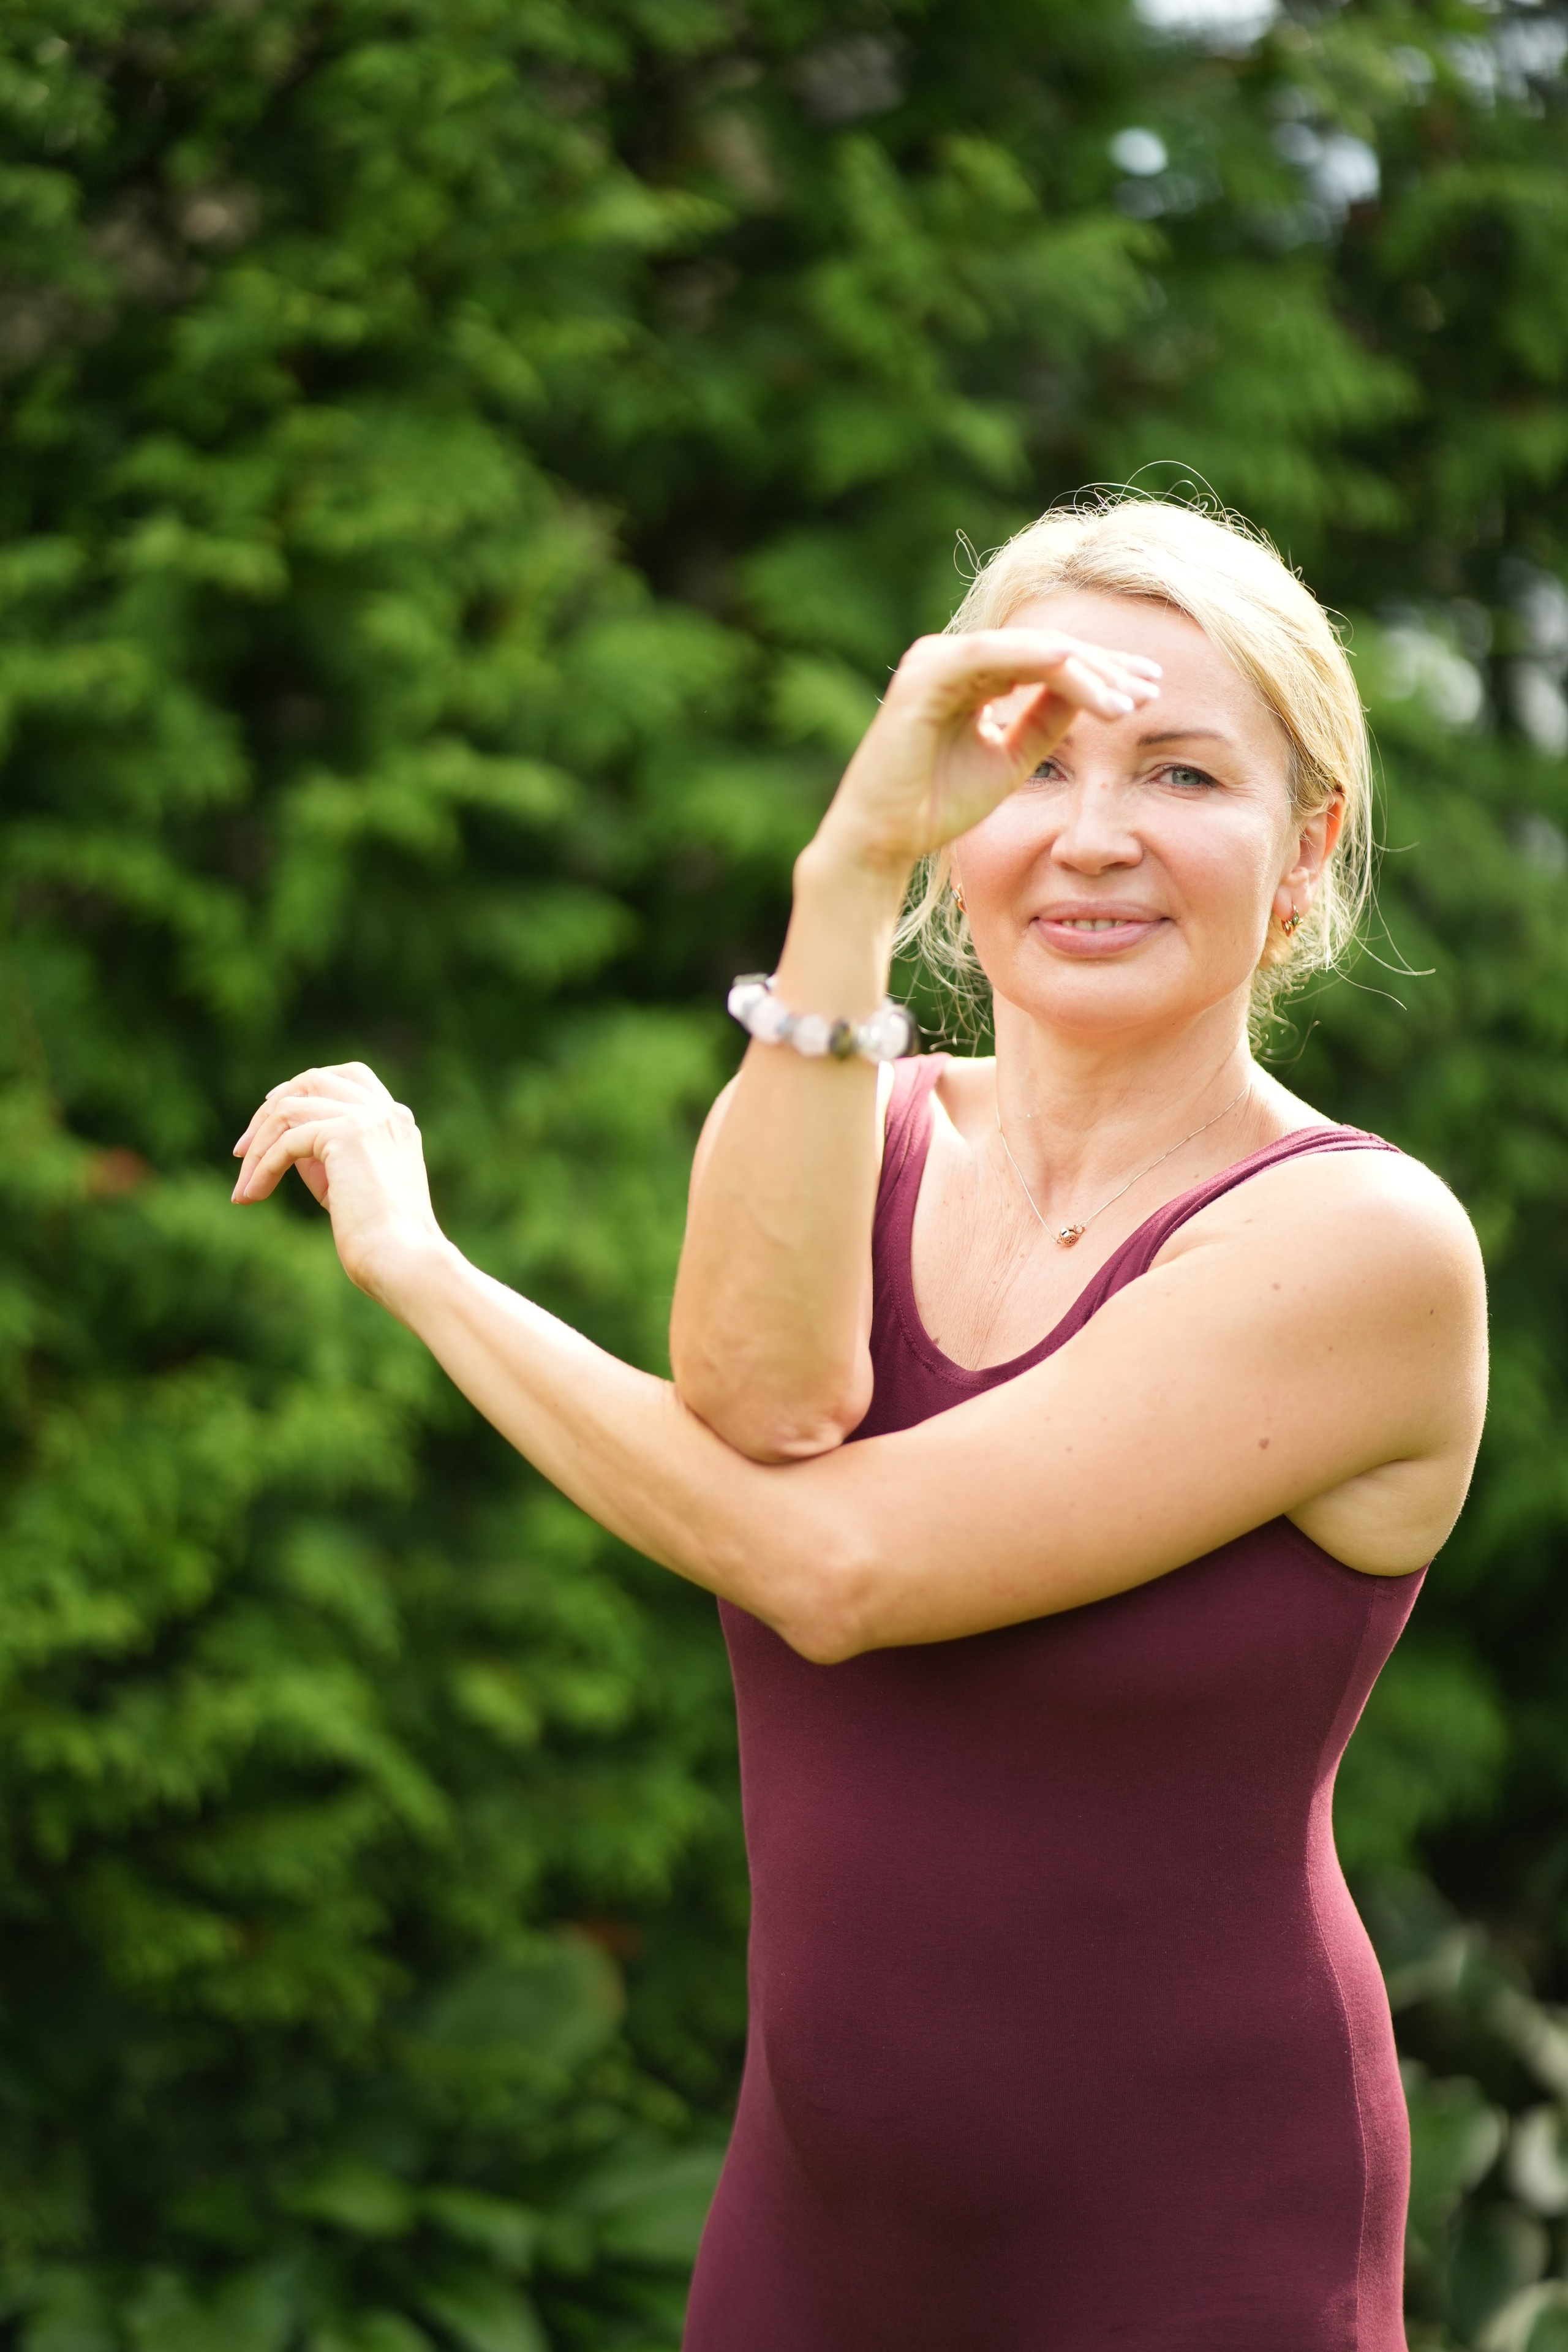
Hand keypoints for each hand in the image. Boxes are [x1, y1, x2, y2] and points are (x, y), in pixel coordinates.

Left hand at [231, 1061, 445, 1303]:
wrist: (402, 1260)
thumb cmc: (377, 1238)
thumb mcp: (346, 1186)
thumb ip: (322, 1157)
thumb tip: (281, 1141)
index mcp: (396, 1122)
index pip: (350, 1077)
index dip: (304, 1088)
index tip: (271, 1114)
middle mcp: (387, 1112)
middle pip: (315, 1079)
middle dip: (271, 1109)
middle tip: (242, 1151)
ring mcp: (369, 1118)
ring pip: (291, 1107)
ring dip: (258, 1145)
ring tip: (243, 1187)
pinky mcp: (348, 1134)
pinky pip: (287, 1140)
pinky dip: (263, 1166)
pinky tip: (253, 1194)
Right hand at [819, 629, 1160, 872]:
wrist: (882, 839)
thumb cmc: (936, 805)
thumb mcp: (1011, 760)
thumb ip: (1045, 722)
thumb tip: (1092, 692)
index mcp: (970, 675)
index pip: (1047, 661)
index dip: (1101, 673)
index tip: (1149, 692)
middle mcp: (952, 658)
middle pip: (1045, 648)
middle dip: (1103, 668)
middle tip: (1152, 688)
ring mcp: (936, 660)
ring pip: (1028, 650)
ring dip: (1084, 672)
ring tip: (1128, 702)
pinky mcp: (927, 674)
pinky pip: (993, 655)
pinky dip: (1038, 660)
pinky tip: (1081, 674)